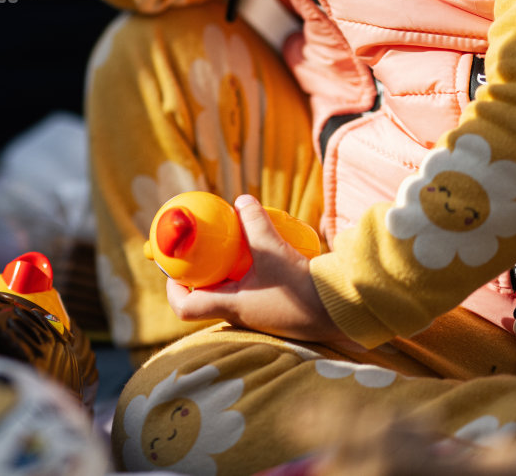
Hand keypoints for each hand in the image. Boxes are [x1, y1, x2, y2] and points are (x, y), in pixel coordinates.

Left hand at [166, 195, 346, 342]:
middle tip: (203, 248)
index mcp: (230, 307)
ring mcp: (258, 316)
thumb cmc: (303, 288)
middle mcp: (240, 315)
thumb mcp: (273, 249)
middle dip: (201, 272)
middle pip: (205, 297)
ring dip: (225, 273)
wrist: (342, 311)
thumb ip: (254, 223)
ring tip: (229, 247)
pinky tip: (257, 256)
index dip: (173, 288)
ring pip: (229, 294)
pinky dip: (246, 276)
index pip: (185, 308)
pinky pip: (250, 293)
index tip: (175, 267)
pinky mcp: (275, 311)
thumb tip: (240, 200)